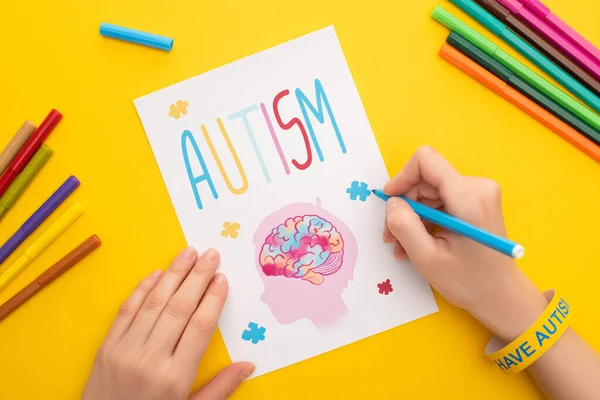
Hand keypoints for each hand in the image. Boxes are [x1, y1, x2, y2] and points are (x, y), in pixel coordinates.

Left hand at [82, 247, 254, 399]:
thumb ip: (219, 389)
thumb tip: (248, 365)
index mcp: (176, 377)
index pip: (200, 327)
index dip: (213, 299)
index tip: (222, 279)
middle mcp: (151, 359)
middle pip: (179, 308)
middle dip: (198, 277)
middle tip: (211, 254)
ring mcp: (125, 350)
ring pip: (154, 303)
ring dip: (173, 274)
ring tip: (188, 253)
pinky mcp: (106, 348)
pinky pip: (126, 311)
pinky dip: (141, 289)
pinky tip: (156, 274)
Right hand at [383, 146, 546, 341]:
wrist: (502, 296)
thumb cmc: (469, 282)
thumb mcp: (427, 259)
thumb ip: (404, 226)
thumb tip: (392, 203)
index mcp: (469, 198)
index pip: (426, 161)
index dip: (402, 177)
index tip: (390, 202)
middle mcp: (478, 187)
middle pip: (426, 179)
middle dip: (405, 205)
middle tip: (392, 237)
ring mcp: (480, 192)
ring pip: (430, 190)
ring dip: (413, 216)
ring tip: (404, 245)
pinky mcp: (478, 200)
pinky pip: (440, 199)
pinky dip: (425, 218)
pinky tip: (419, 241)